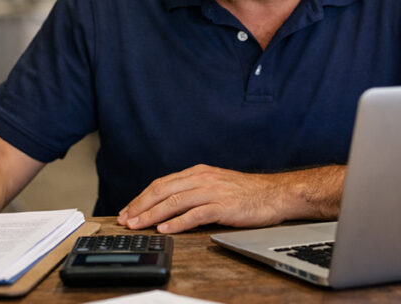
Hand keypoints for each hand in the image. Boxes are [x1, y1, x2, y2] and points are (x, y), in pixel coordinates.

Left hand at [117, 164, 298, 233]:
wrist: (275, 194)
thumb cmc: (246, 193)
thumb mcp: (216, 185)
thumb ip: (194, 191)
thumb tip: (168, 204)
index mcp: (198, 173)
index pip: (162, 183)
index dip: (142, 197)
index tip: (128, 210)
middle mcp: (202, 179)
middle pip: (163, 190)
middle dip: (141, 205)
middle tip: (125, 219)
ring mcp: (212, 191)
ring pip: (174, 201)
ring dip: (152, 214)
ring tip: (138, 225)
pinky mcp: (223, 206)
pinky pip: (195, 214)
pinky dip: (177, 222)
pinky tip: (165, 228)